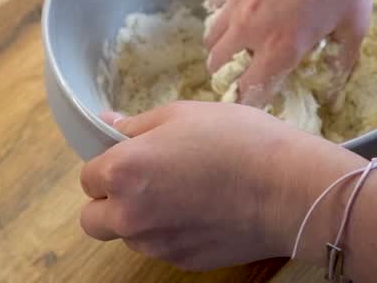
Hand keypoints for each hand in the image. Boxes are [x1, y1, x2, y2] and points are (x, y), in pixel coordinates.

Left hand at [79, 101, 364, 269]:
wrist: (289, 189)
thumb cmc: (239, 139)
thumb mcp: (185, 114)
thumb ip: (138, 124)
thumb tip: (108, 123)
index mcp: (124, 172)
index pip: (88, 177)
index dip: (109, 163)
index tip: (133, 155)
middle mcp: (130, 216)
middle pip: (93, 219)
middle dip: (110, 201)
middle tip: (145, 180)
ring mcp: (157, 245)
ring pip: (129, 236)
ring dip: (141, 219)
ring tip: (184, 193)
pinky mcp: (184, 262)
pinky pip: (162, 248)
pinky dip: (172, 233)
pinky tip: (204, 211)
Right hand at [203, 0, 375, 106]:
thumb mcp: (356, 24)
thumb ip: (342, 61)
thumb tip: (334, 86)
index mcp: (280, 48)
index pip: (251, 91)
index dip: (250, 102)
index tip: (255, 102)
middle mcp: (249, 28)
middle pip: (220, 64)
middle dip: (228, 75)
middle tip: (240, 73)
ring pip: (211, 34)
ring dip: (219, 46)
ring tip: (231, 45)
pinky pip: (216, 1)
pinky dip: (220, 10)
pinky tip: (234, 6)